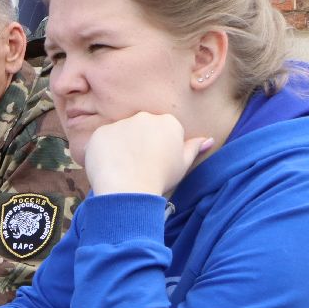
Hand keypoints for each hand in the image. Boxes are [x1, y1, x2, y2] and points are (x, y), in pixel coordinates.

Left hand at [83, 112, 214, 196]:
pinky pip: (101, 140)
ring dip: (120, 147)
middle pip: (140, 128)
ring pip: (120, 134)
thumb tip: (208, 139)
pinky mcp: (101, 132)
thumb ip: (193, 148)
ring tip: (122, 168)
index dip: (157, 148)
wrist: (129, 190)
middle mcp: (145, 117)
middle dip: (138, 143)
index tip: (154, 163)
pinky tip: (109, 167)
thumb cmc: (160, 179)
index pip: (162, 130)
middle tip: (137, 166)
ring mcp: (121, 123)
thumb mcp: (183, 165)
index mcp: (168, 122)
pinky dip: (103, 152)